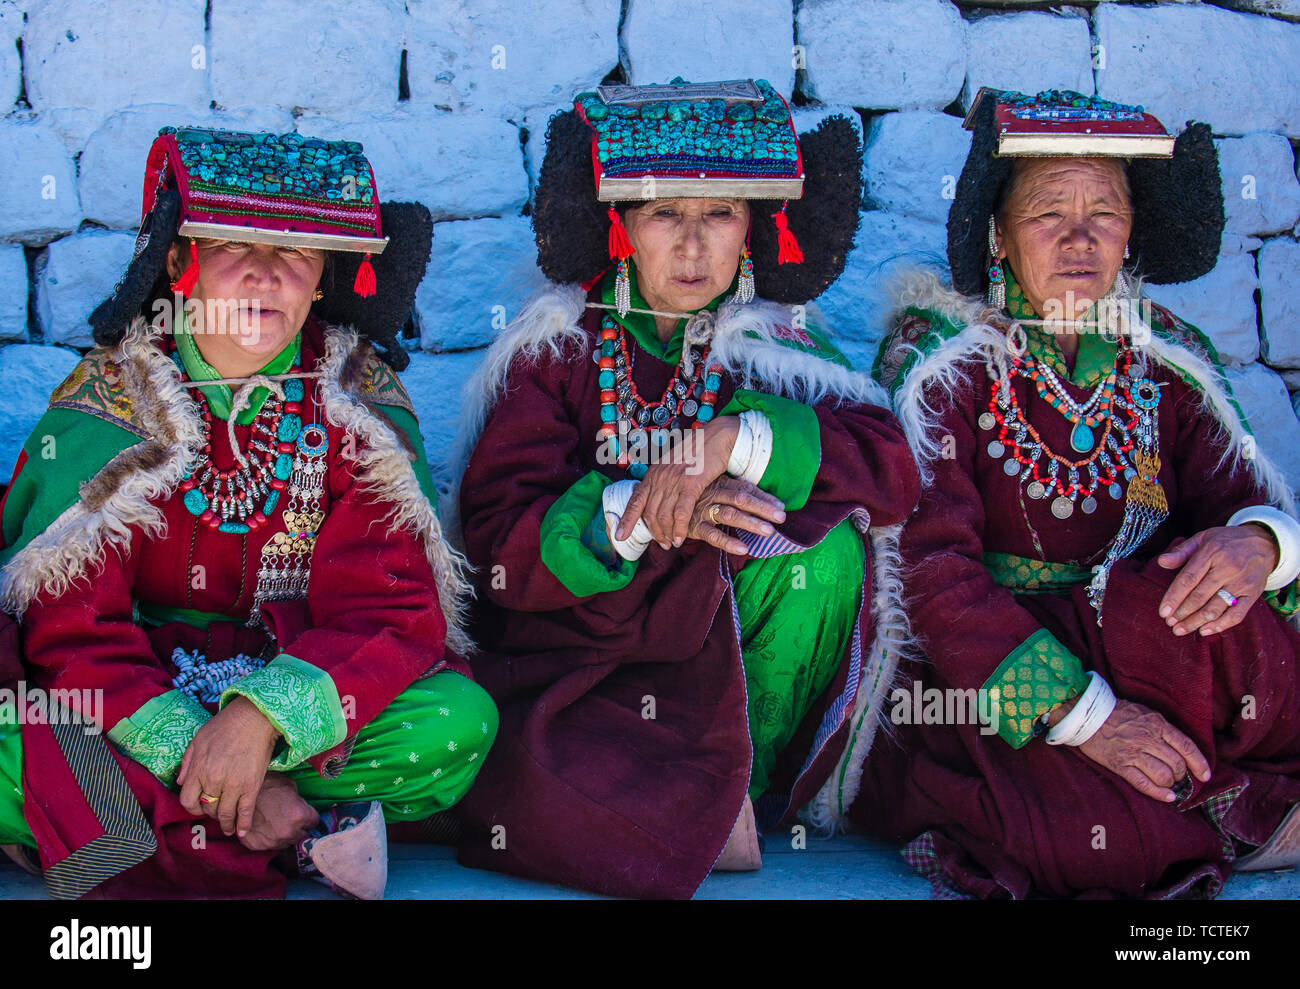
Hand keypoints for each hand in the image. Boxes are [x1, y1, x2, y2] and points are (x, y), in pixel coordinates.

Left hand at [177, 696, 280, 837]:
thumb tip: (180, 782)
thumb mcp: (198, 739)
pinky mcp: (251, 786)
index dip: (192, 807)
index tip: (198, 807)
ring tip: (228, 828)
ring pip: (225, 814)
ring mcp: (233, 785)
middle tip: (216, 812)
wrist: (255, 718)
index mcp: (198, 770)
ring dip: (225, 824)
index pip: (187, 801)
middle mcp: (213, 781)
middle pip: (207, 809)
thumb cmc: (225, 725)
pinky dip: (244, 824)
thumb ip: (187, 762)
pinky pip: (246, 811)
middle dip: (210, 813)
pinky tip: (242, 832)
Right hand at [237, 773, 320, 851]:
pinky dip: (269, 838)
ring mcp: (273, 841)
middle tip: (290, 819)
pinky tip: (265, 828)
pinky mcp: (258, 845)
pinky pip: (269, 845)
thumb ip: (298, 800)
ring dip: (284, 835)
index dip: (310, 816)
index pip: (314, 822)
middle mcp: (289, 832)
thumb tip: (300, 805)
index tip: (306, 814)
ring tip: (276, 823)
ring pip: (286, 842)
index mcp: (300, 815)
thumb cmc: (266, 785)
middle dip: (299, 827)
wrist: (240, 792)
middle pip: (302, 835)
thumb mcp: (289, 785)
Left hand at [616, 417, 741, 549]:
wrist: (716, 438)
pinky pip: (681, 513)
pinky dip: (680, 528)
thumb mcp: (672, 466)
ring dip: (667, 533)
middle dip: (654, 533)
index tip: (620, 536)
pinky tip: (681, 538)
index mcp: (653, 474)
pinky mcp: (691, 484)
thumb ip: (664, 481)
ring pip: (664, 515)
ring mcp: (674, 480)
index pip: (635, 500)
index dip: (626, 520)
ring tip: (672, 544)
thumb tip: (659, 499)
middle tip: (662, 544)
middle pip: (650, 513)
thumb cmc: (697, 453)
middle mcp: (660, 477)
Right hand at [685, 476, 787, 555]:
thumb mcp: (712, 486)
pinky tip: (743, 548)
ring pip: (730, 515)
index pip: (746, 488)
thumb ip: (733, 490)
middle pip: (742, 499)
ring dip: (751, 523)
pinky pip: (713, 535)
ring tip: (769, 532)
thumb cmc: (694, 494)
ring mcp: (704, 510)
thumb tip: (759, 497)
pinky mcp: (694, 526)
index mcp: (720, 483)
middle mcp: (714, 494)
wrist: (661, 499)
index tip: (782, 506)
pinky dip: (728, 542)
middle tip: (782, 517)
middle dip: (763, 508)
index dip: (764, 497)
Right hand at [1076, 699, 1211, 801]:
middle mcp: (1147, 739)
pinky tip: (1167, 797)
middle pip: (1177, 764)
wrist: (1087, 715)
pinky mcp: (1120, 765)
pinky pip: (1144, 784)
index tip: (1205, 775)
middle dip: (1182, 774)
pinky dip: (1158, 793)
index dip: (1199, 763)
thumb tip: (1181, 749)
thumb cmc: (1118, 713)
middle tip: (1178, 776)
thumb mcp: (1145, 713)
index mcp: (1156, 724)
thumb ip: (1163, 729)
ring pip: (1164, 776)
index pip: (1186, 746)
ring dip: (1170, 783)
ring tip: (1168, 783)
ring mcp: (1133, 753)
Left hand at [1156, 524, 1278, 636]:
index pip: (1188, 579)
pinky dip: (1220, 626)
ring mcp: (1241, 582)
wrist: (1263, 543)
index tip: (1163, 612)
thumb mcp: (1203, 538)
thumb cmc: (1226, 542)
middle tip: (1169, 623)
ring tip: (1180, 630)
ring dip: (1195, 622)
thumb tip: (1161, 561)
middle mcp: (1227, 568)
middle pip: (1200, 596)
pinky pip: (1237, 614)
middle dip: (1182, 613)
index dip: (1174, 597)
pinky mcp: (1253, 594)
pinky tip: (1204, 631)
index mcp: (1211, 553)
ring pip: (1215, 608)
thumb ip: (1181, 551)